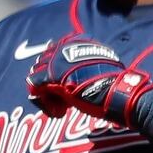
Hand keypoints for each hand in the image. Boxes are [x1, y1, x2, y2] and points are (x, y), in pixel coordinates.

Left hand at [26, 34, 152, 126]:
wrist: (117, 91)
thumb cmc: (112, 83)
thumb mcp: (98, 65)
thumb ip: (83, 64)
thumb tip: (68, 76)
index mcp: (76, 40)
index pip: (52, 54)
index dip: (57, 74)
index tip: (68, 89)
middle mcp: (64, 45)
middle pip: (42, 64)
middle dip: (49, 84)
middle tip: (63, 101)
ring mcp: (57, 59)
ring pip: (36, 75)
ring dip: (46, 94)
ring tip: (61, 107)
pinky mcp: (52, 75)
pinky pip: (35, 87)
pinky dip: (44, 103)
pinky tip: (59, 112)